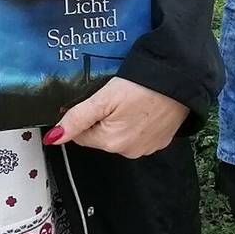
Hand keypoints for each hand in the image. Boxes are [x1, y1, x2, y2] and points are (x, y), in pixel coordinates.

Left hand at [45, 77, 188, 158]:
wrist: (181, 81)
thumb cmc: (142, 86)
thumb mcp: (104, 99)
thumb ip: (77, 118)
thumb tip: (52, 139)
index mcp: (110, 142)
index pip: (82, 135)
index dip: (87, 116)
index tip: (98, 100)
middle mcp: (128, 152)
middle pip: (102, 136)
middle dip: (104, 119)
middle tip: (117, 98)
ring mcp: (146, 149)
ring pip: (121, 136)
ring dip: (122, 122)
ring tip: (133, 101)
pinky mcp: (161, 142)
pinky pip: (140, 135)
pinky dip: (140, 124)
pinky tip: (146, 108)